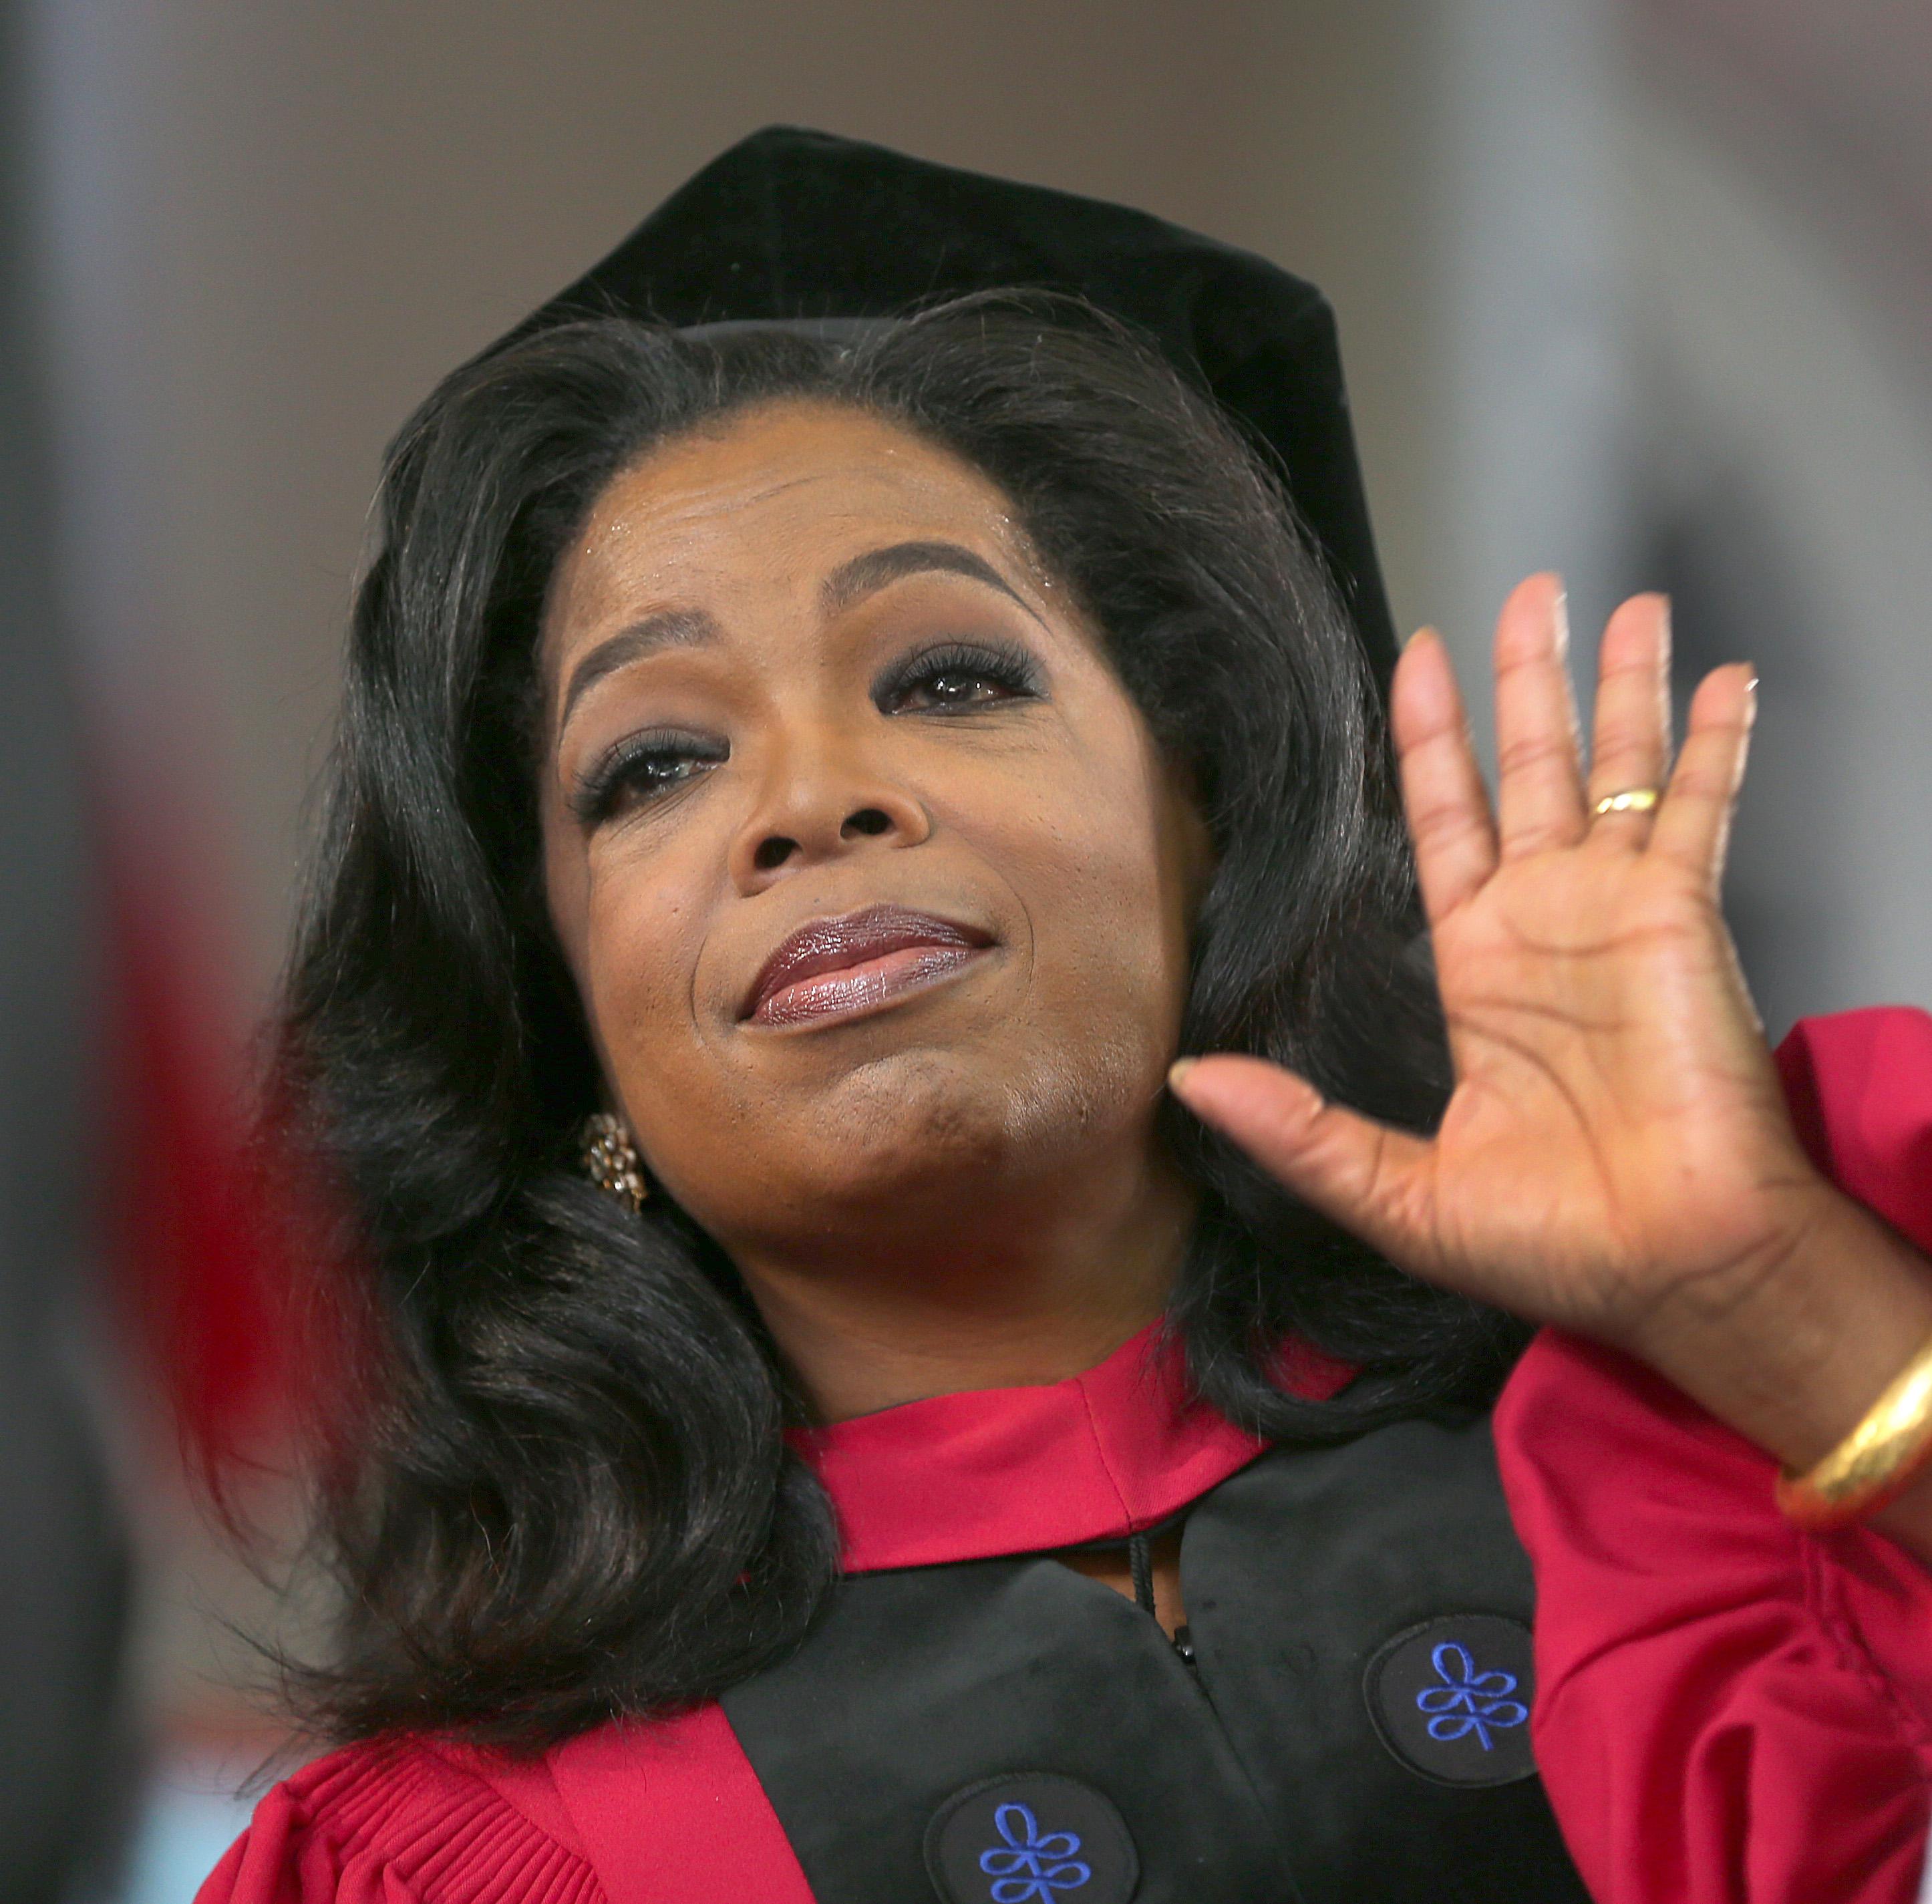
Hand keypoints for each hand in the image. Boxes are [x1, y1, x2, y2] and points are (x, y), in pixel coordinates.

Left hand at [1170, 575, 1931, 1486]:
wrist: (1674, 1268)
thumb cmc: (1554, 1242)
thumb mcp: (1394, 1191)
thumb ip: (1296, 1129)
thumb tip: (1189, 1082)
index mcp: (1478, 967)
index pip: (1445, 821)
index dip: (1430, 740)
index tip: (1418, 661)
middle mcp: (1547, 923)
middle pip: (1529, 769)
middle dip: (1525, 681)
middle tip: (1524, 596)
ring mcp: (1620, 914)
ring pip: (1619, 768)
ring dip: (1623, 686)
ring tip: (1626, 605)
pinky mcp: (1683, 920)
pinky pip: (1702, 810)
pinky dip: (1718, 745)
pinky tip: (1728, 680)